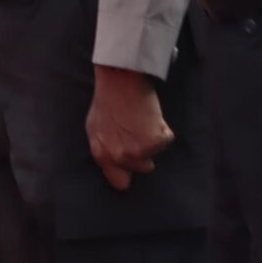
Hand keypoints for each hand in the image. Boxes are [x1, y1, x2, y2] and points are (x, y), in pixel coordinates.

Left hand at [87, 65, 173, 190]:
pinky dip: (163, 129)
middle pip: (143, 167)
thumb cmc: (108, 100)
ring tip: (142, 119)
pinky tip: (151, 115)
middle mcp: (119, 157)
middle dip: (143, 152)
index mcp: (102, 155)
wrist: (120, 80)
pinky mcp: (155, 141)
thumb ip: (105, 152)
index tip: (133, 161)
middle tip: (136, 128)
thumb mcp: (95, 128)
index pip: (120, 182)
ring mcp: (138, 151)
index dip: (128, 172)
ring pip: (155, 154)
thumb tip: (119, 173)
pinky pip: (166, 140)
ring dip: (153, 139)